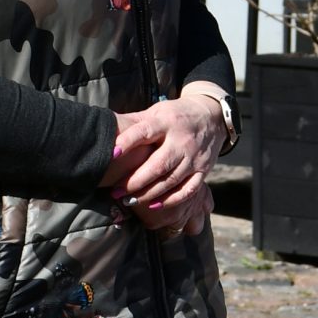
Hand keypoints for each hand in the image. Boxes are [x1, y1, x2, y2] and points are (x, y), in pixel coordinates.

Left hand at [109, 92, 224, 228]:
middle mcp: (182, 140)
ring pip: (171, 180)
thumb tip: (106, 129)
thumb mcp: (157, 112)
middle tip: (115, 192)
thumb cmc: (175, 116)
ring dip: (148, 193)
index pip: (145, 131)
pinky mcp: (203, 170)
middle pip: (158, 164)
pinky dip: (171, 200)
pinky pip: (188, 190)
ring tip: (128, 201)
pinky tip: (154, 205)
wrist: (212, 117)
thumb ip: (135, 122)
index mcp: (167, 122)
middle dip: (135, 181)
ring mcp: (194, 157)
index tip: (112, 154)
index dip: (128, 142)